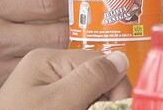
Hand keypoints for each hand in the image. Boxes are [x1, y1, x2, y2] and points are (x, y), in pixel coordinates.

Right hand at [0, 0, 67, 109]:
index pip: (47, 1)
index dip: (70, 0)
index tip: (78, 0)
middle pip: (57, 35)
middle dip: (76, 30)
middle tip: (85, 27)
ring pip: (47, 63)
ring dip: (63, 56)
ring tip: (72, 49)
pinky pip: (26, 84)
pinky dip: (39, 78)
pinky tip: (44, 72)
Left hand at [0, 49, 130, 109]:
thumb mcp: (57, 103)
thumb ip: (89, 78)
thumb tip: (122, 58)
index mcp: (45, 58)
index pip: (96, 61)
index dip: (115, 83)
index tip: (122, 105)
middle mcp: (43, 67)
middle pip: (91, 73)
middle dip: (103, 93)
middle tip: (99, 106)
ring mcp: (40, 86)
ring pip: (83, 87)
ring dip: (92, 99)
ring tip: (85, 105)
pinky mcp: (39, 100)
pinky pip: (69, 96)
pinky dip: (79, 102)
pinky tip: (78, 106)